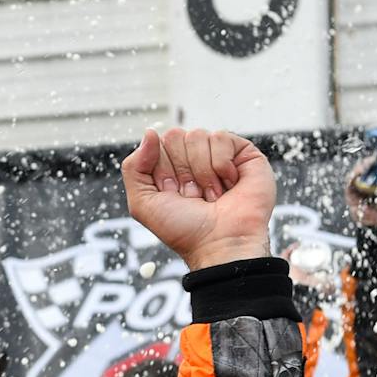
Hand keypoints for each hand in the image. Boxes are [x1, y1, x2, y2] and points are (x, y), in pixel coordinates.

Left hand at [123, 128, 275, 270]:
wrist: (219, 243)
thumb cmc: (183, 229)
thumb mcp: (143, 204)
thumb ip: (133, 168)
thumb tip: (150, 132)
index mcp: (169, 169)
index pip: (156, 144)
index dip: (162, 170)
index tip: (173, 193)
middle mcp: (192, 160)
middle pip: (175, 136)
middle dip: (181, 170)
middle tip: (193, 195)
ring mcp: (218, 155)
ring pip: (198, 135)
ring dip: (202, 172)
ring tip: (213, 194)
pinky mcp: (243, 154)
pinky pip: (221, 137)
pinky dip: (221, 165)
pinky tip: (229, 184)